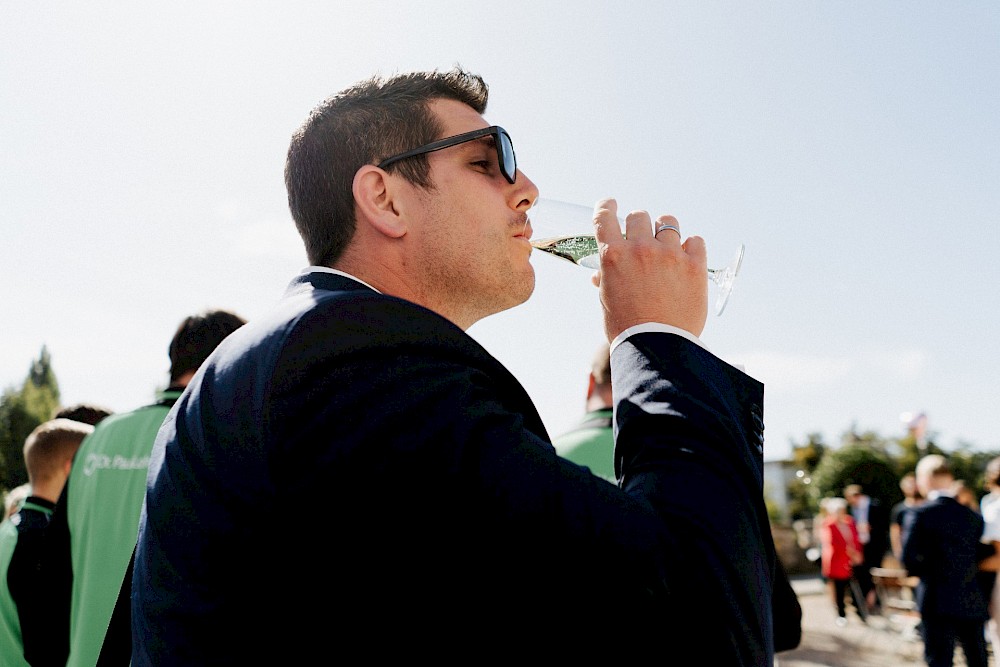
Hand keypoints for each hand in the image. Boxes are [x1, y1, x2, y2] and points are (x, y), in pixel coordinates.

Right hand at [590, 198, 707, 339]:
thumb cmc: (627, 328)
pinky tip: (687, 258)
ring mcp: (669, 255)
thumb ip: (606, 280)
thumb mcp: (607, 302)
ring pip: (668, 222)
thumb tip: (601, 275)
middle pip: (639, 215)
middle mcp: (639, 249)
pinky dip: (690, 247)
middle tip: (641, 237)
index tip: (611, 204)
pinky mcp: (695, 265)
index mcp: (613, 256)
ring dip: (665, 230)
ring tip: (667, 244)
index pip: (605, 217)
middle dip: (638, 224)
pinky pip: (695, 240)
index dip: (607, 206)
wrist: (657, 346)